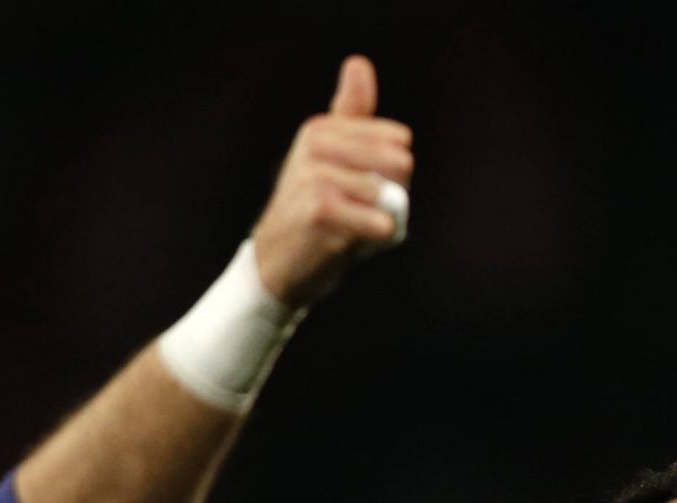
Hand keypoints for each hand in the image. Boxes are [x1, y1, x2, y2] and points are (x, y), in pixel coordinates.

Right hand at [250, 55, 412, 307]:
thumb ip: (350, 114)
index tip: (360, 187)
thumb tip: (358, 63)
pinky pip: (381, 223)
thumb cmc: (314, 211)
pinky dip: (375, 241)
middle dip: (393, 195)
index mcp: (321, 129)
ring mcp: (316, 177)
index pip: (398, 141)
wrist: (276, 264)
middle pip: (400, 164)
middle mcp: (316, 146)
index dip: (392, 173)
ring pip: (390, 197)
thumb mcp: (331, 156)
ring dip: (381, 221)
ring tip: (349, 228)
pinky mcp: (321, 211)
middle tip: (360, 211)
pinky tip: (346, 244)